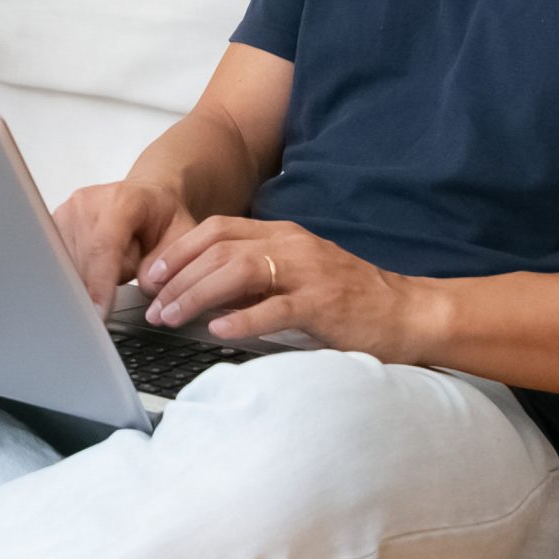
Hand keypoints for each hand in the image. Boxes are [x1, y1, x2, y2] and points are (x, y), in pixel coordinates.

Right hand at [50, 177, 194, 312]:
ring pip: (71, 270)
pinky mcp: (53, 226)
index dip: (100, 282)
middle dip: (107, 281)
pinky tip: (98, 262)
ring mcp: (66, 213)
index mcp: (121, 201)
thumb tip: (147, 285)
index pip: (104, 246)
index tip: (99, 313)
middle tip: (131, 266)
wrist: (147, 198)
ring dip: (93, 278)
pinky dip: (81, 274)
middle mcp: (87, 203)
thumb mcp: (182, 237)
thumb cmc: (163, 216)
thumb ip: (172, 263)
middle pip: (85, 265)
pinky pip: (62, 267)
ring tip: (114, 260)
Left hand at [139, 216, 433, 353]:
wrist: (407, 313)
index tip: (150, 272)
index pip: (218, 229)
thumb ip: (257, 275)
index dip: (179, 249)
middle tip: (150, 304)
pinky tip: (217, 330)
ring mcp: (308, 273)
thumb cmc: (348, 300)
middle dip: (178, 276)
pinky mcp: (323, 304)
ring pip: (238, 272)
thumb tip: (203, 290)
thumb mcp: (297, 275)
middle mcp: (292, 245)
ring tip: (171, 317)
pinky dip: (241, 318)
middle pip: (219, 249)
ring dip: (197, 295)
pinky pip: (275, 307)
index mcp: (283, 234)